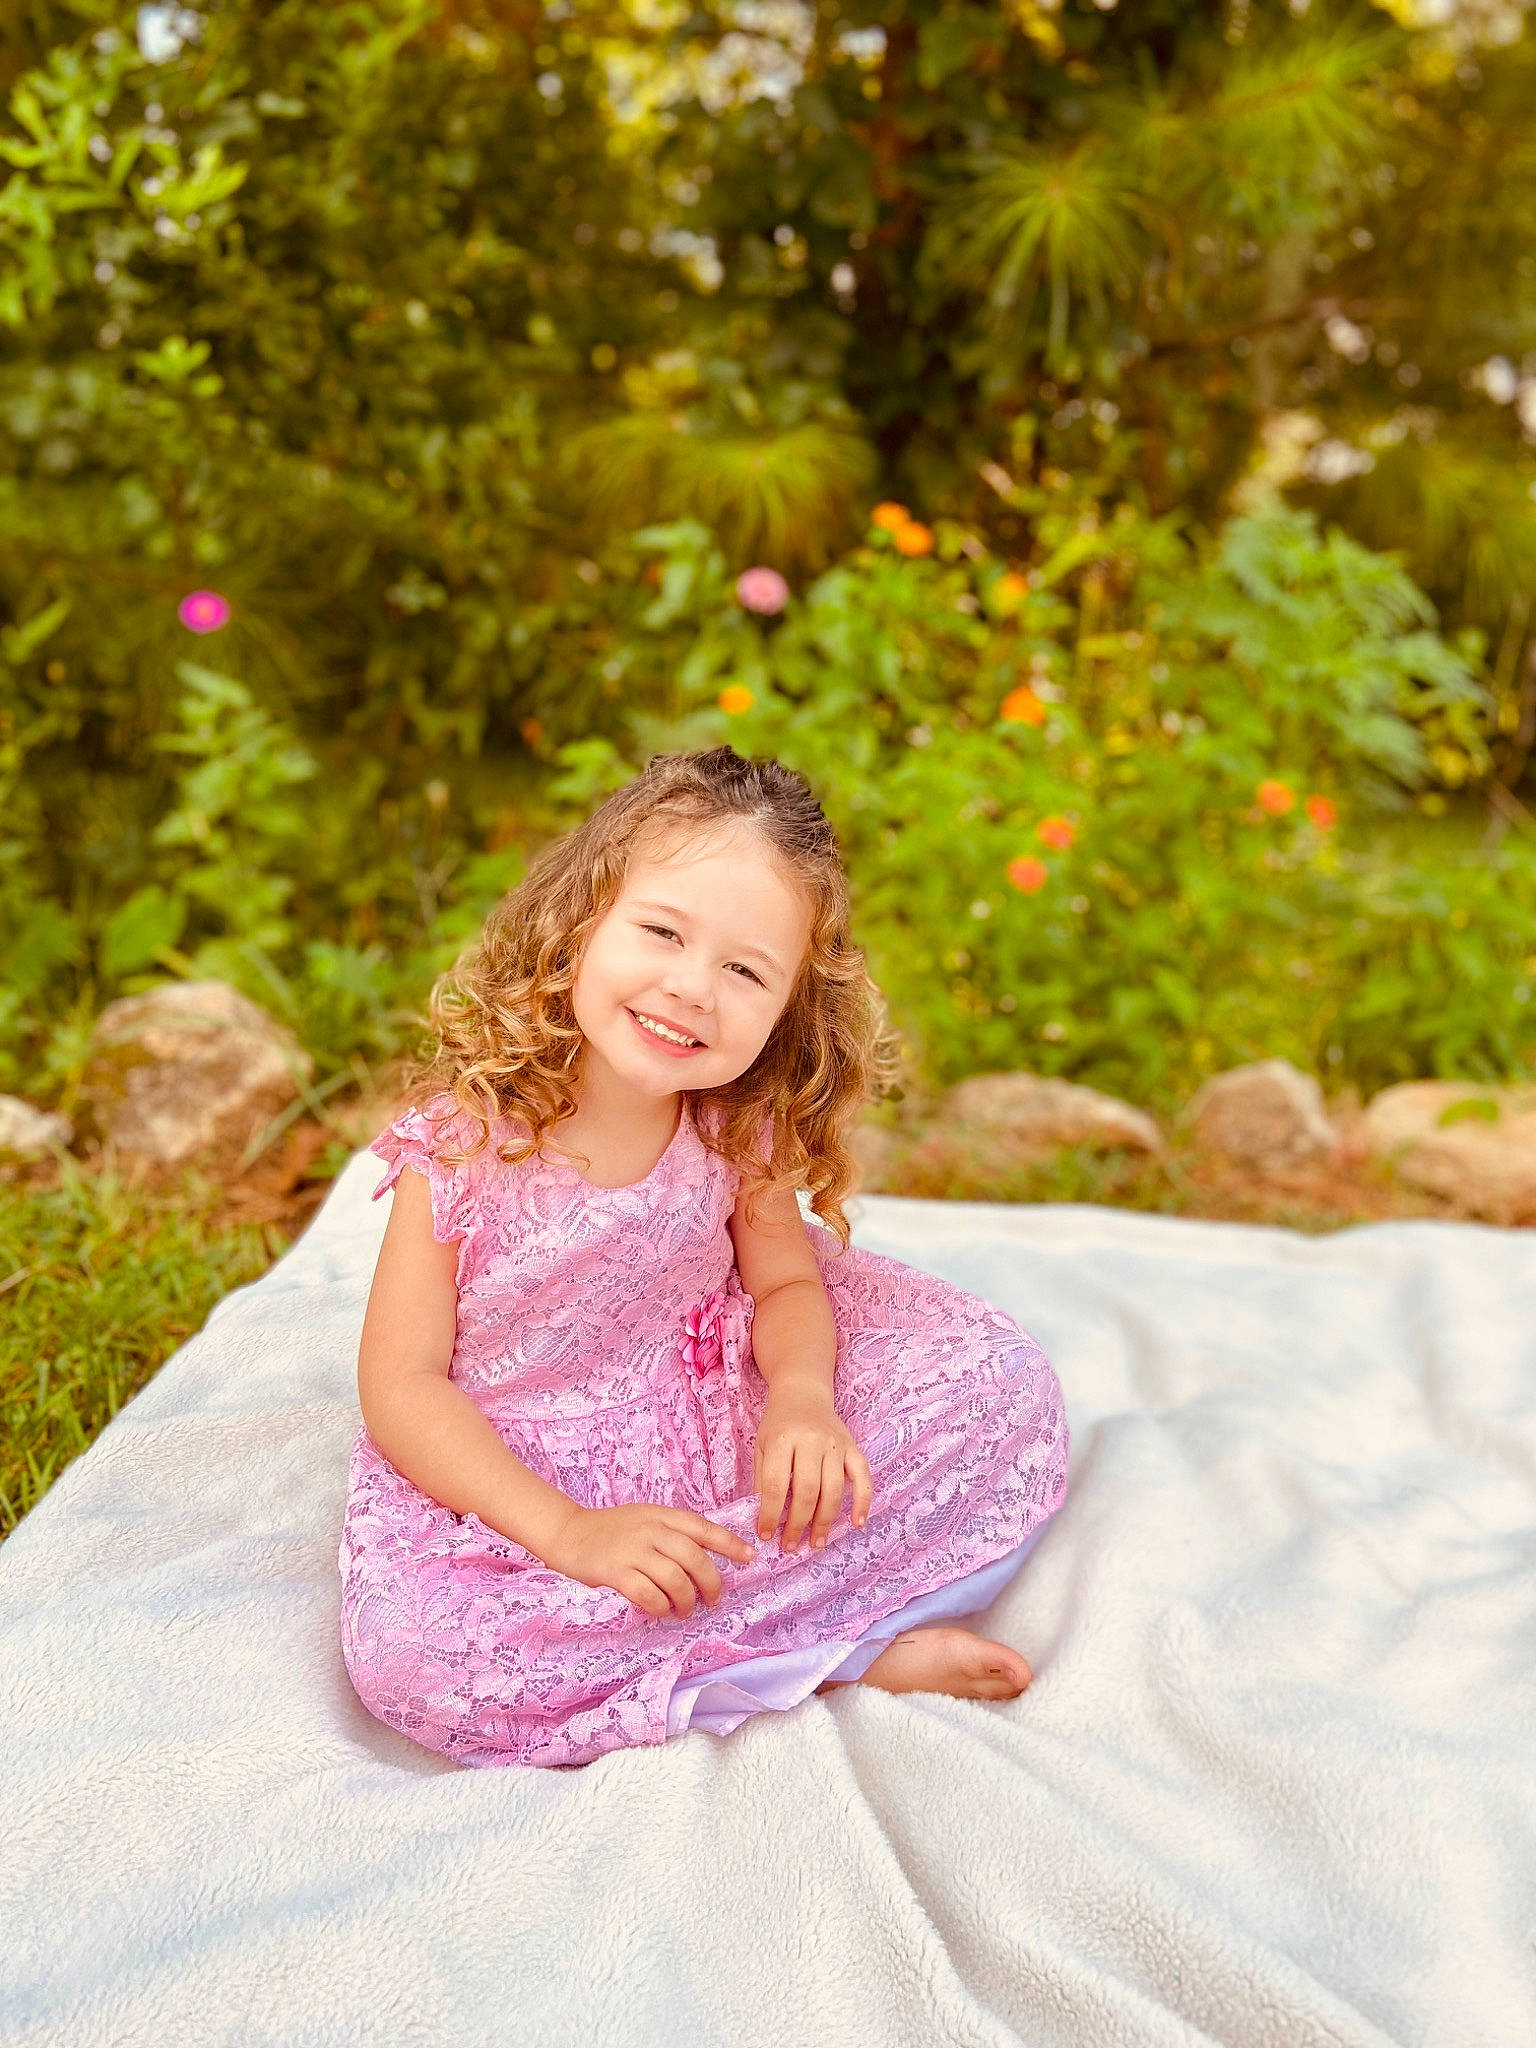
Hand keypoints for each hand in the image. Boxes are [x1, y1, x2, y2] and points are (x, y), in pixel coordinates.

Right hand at [544, 1503, 753, 1618]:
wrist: (569, 1532)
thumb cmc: (612, 1530)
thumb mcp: (646, 1519)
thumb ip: (672, 1533)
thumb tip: (707, 1559)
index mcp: (662, 1515)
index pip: (703, 1527)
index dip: (730, 1543)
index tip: (750, 1558)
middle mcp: (651, 1529)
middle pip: (695, 1558)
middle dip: (711, 1583)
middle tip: (713, 1599)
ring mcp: (633, 1550)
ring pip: (675, 1579)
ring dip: (687, 1601)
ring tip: (685, 1610)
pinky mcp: (615, 1571)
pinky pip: (648, 1594)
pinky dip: (660, 1607)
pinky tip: (661, 1611)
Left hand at [754, 1381, 871, 1553]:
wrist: (802, 1392)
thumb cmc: (778, 1424)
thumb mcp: (761, 1446)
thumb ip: (763, 1479)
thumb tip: (765, 1520)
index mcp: (782, 1440)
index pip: (777, 1485)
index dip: (771, 1514)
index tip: (766, 1535)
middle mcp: (811, 1441)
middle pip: (807, 1491)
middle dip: (798, 1524)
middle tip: (790, 1546)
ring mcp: (835, 1443)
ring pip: (833, 1489)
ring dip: (825, 1521)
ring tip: (815, 1543)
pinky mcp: (853, 1446)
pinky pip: (863, 1477)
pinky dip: (862, 1502)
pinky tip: (857, 1523)